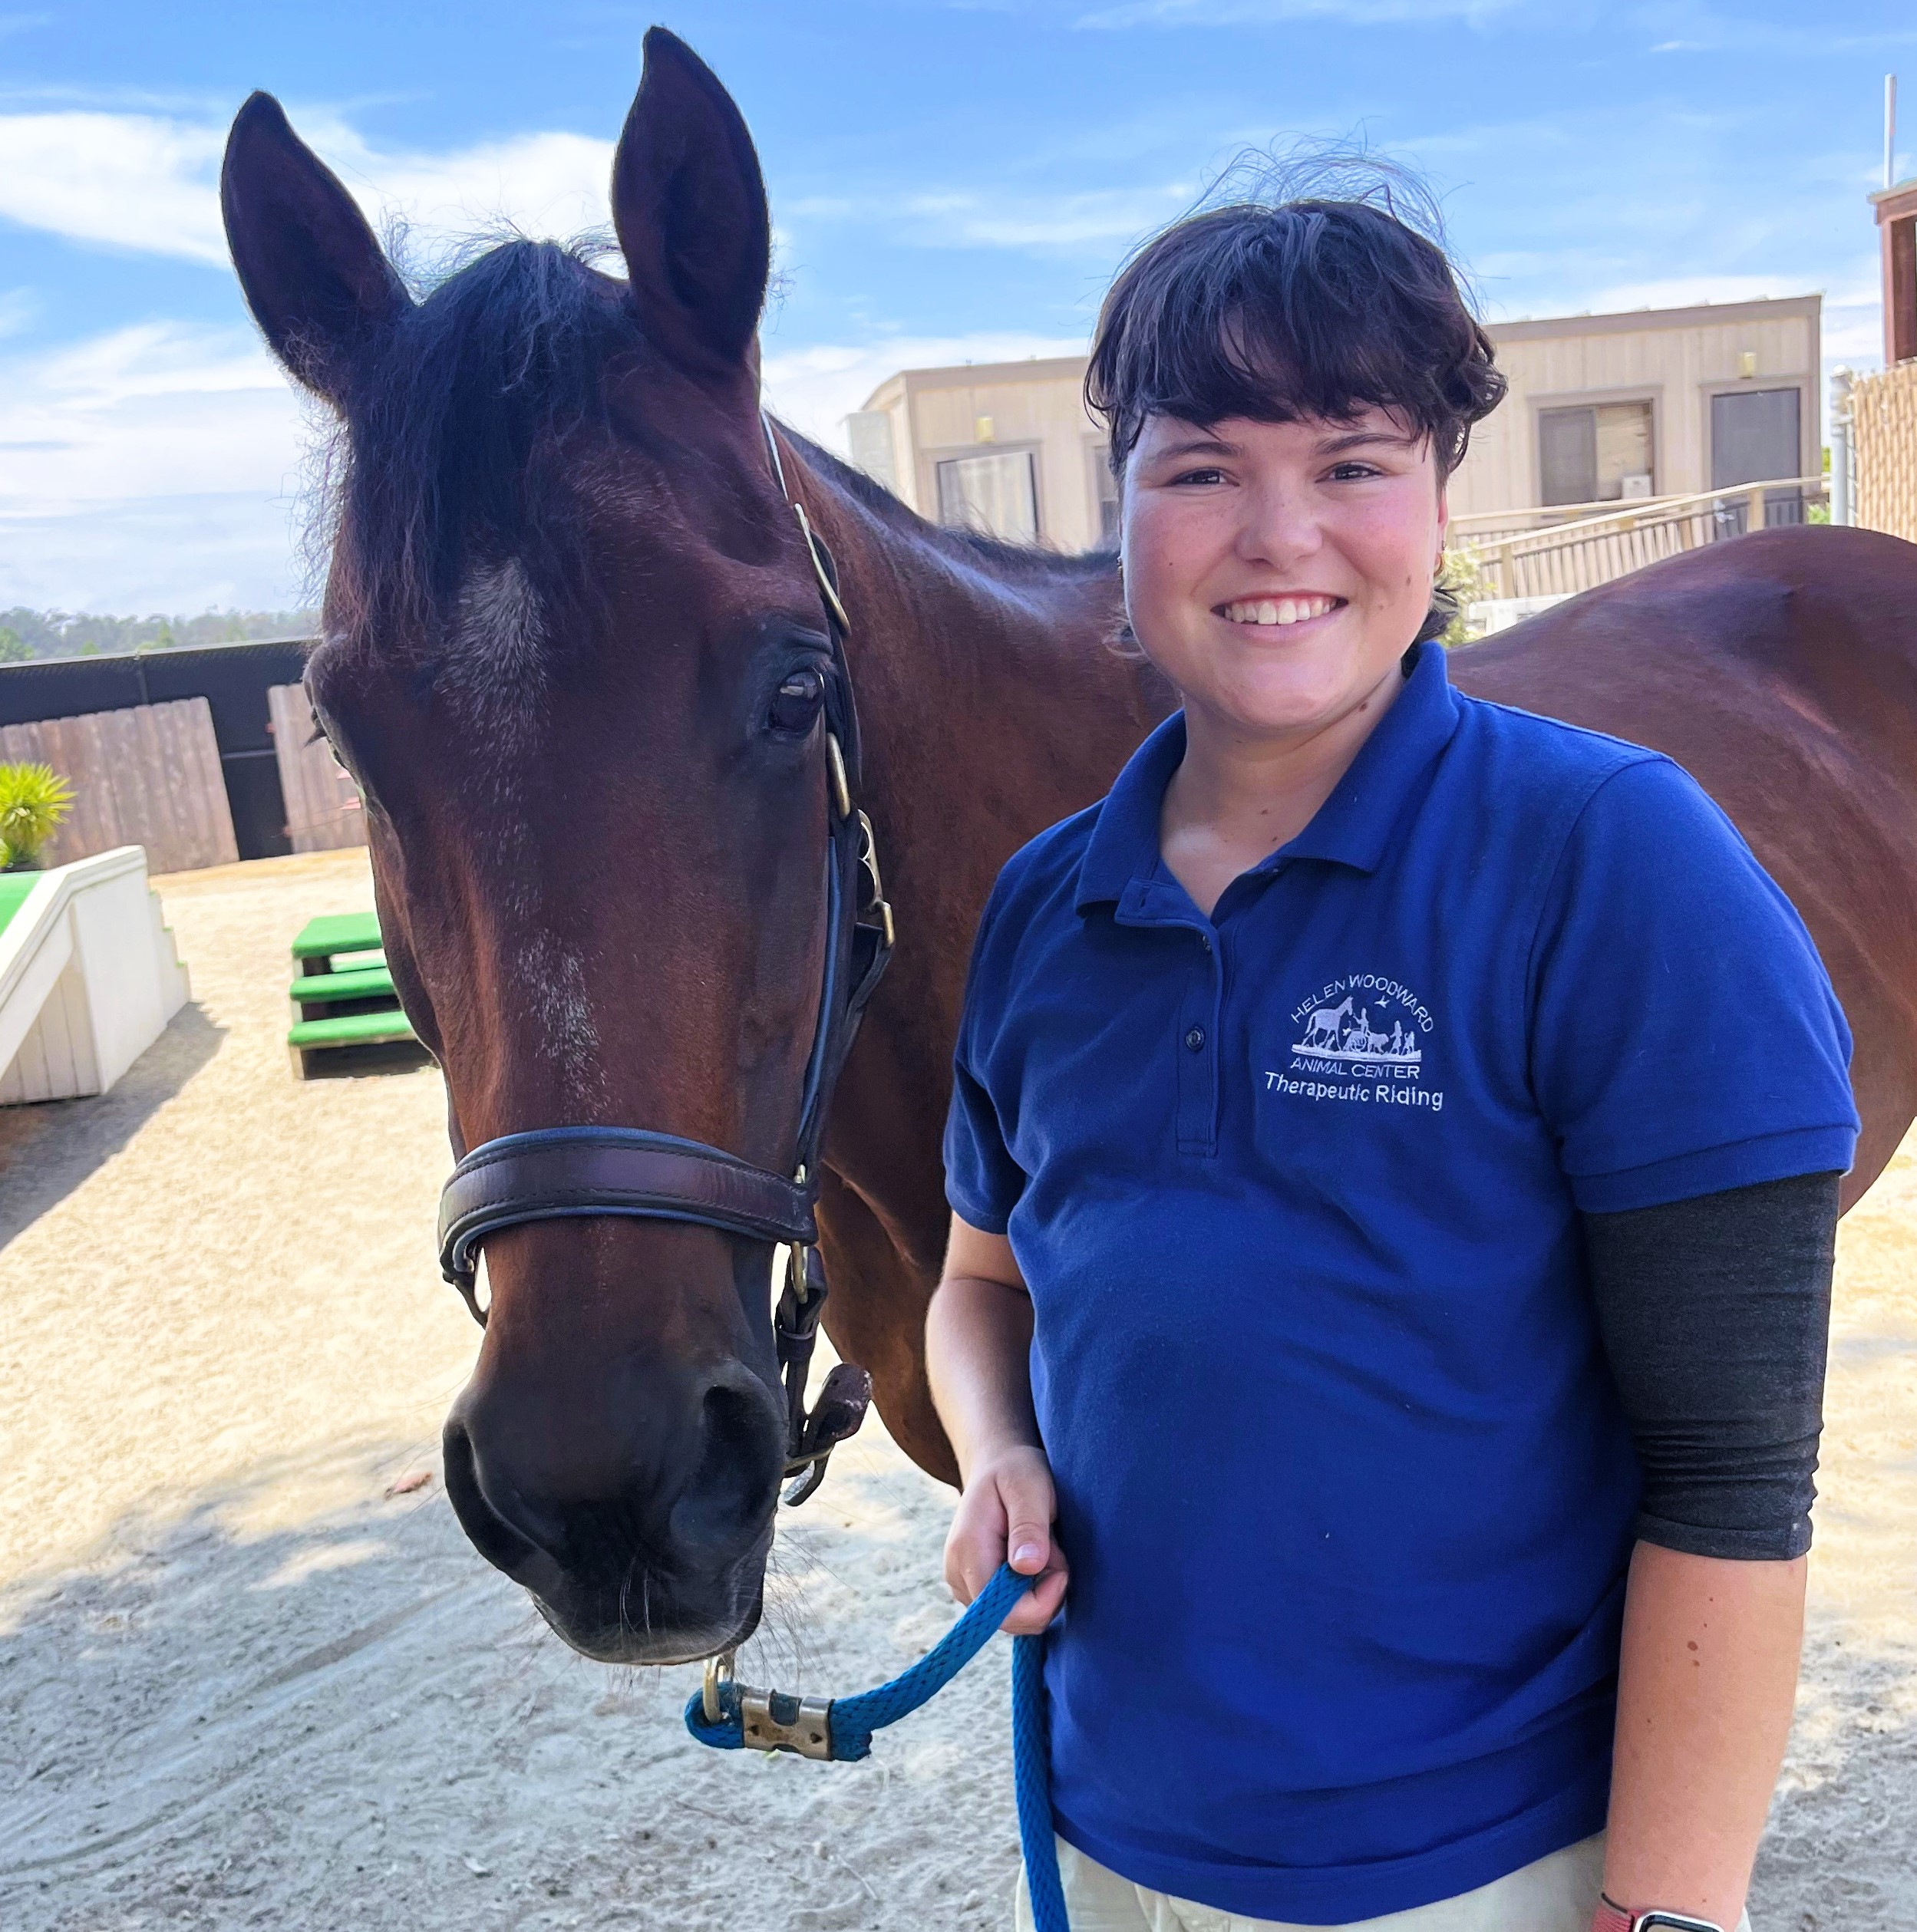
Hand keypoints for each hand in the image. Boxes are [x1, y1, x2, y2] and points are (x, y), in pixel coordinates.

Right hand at [943, 1444, 1068, 1635]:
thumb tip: (1028, 1568)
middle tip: (1052, 1550)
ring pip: (1014, 1618)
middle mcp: (958, 1574)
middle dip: (1043, 1594)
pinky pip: (1011, 1609)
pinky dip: (1032, 1590)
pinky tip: (1033, 1559)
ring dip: (1039, 1591)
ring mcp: (964, 1584)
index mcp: (968, 1550)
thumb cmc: (1016, 1470)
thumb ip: (1029, 1527)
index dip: (1040, 1603)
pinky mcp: (975, 1588)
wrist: (997, 1464)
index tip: (1061, 1570)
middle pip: (1010, 1620)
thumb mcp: (1029, 1486)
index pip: (1001, 1611)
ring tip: (1042, 1548)